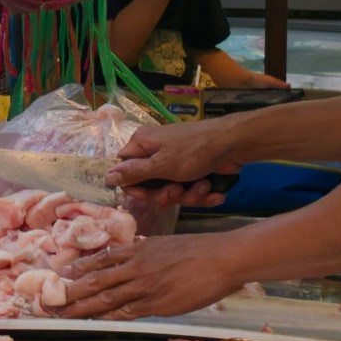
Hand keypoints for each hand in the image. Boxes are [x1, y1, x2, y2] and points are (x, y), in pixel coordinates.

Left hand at [58, 231, 249, 321]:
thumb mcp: (164, 244)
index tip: (61, 275)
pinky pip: (128, 312)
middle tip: (50, 300)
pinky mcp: (158, 304)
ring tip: (64, 314)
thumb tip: (132, 255)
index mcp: (138, 249)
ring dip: (83, 308)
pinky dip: (110, 316)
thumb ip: (145, 252)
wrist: (221, 259)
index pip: (101, 260)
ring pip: (107, 298)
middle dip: (71, 292)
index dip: (79, 269)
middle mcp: (136, 267)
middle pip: (96, 281)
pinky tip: (97, 321)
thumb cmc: (198, 250)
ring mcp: (145, 286)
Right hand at [108, 108, 239, 189]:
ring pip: (172, 191)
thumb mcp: (161, 165)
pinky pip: (189, 191)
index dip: (134, 187)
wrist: (234, 145)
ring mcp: (175, 163)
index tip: (147, 195)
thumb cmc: (194, 151)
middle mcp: (156, 153)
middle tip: (178, 190)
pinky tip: (214, 192)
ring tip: (203, 185)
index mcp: (142, 145)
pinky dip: (202, 193)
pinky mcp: (193, 172)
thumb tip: (106, 177)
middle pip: (150, 185)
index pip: (124, 170)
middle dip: (167, 193)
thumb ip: (133, 173)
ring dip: (189, 194)